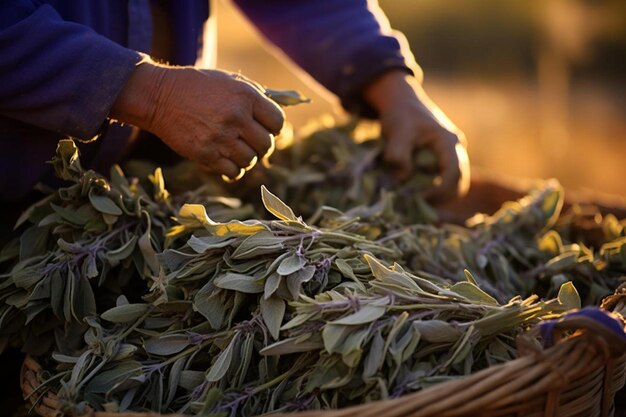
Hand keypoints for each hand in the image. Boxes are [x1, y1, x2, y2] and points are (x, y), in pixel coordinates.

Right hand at [110, 58, 283, 179]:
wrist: (160, 97)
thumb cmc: (199, 87)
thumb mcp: (230, 81)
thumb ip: (256, 96)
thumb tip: (277, 119)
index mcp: (246, 96)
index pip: (277, 122)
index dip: (273, 127)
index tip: (265, 128)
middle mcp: (236, 117)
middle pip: (266, 144)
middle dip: (261, 145)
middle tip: (250, 142)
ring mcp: (221, 137)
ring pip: (250, 160)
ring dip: (246, 158)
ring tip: (235, 149)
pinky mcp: (206, 154)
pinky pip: (233, 172)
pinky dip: (233, 170)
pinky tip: (226, 160)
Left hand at [364, 71, 469, 201]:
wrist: (402, 101)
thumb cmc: (401, 115)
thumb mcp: (397, 132)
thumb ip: (399, 154)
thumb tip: (405, 177)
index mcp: (449, 142)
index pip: (454, 174)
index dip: (440, 191)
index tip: (420, 199)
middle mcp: (456, 149)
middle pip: (460, 182)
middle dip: (442, 198)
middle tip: (419, 206)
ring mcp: (451, 154)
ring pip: (454, 182)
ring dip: (438, 195)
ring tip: (415, 200)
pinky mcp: (442, 159)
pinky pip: (443, 179)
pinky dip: (433, 189)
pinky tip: (415, 192)